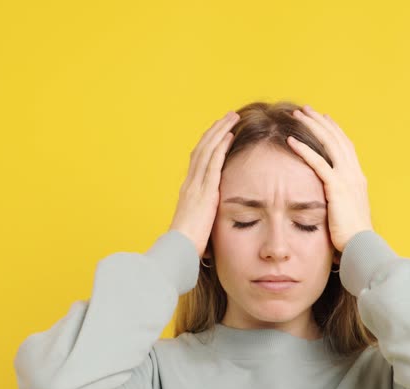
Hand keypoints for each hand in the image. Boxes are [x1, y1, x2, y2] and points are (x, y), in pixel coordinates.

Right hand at [169, 110, 238, 256]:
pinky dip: (220, 147)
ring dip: (219, 131)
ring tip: (231, 118)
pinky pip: (213, 163)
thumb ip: (206, 217)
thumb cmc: (188, 244)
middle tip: (228, 116)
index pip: (199, 160)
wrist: (178, 250)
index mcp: (189, 190)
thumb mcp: (198, 226)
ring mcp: (196, 185)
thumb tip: (212, 221)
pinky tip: (229, 136)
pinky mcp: (204, 191)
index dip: (209, 143)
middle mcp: (190, 183)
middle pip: (202, 148)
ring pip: (207, 150)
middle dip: (215, 130)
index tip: (220, 132)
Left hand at [285, 105, 372, 252]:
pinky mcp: (336, 188)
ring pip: (329, 144)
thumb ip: (338, 200)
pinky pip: (318, 163)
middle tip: (306, 109)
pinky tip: (291, 140)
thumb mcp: (346, 212)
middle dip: (321, 122)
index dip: (334, 130)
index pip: (346, 146)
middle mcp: (354, 174)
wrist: (361, 246)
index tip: (324, 118)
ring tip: (297, 115)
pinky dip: (305, 149)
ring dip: (312, 127)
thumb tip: (329, 199)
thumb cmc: (352, 236)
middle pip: (337, 139)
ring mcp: (347, 179)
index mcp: (357, 178)